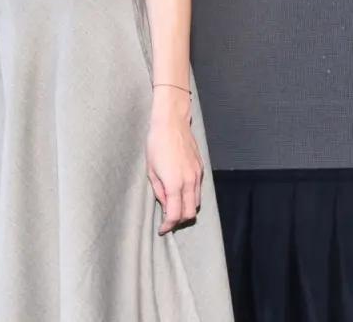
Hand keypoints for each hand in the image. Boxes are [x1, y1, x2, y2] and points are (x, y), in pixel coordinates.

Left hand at [146, 94, 202, 234]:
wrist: (171, 123)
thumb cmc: (156, 144)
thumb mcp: (151, 169)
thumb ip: (159, 191)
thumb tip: (165, 205)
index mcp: (174, 183)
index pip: (175, 215)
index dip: (168, 225)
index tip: (162, 229)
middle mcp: (189, 182)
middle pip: (190, 213)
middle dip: (179, 221)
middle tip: (168, 221)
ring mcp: (197, 175)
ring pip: (197, 203)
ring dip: (187, 210)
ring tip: (174, 208)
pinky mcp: (200, 168)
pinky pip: (199, 190)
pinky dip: (191, 197)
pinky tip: (181, 193)